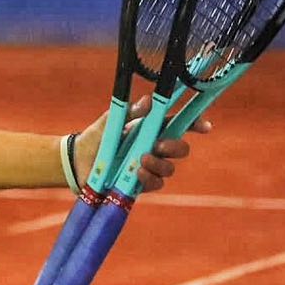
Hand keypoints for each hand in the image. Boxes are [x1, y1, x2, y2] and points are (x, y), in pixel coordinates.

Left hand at [74, 95, 211, 193]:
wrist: (79, 161)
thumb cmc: (96, 137)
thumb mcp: (110, 121)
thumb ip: (129, 112)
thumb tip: (149, 101)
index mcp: (149, 128)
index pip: (177, 124)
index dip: (194, 124)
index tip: (205, 126)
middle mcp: (153, 147)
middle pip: (180, 149)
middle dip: (175, 148)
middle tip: (159, 145)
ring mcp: (149, 166)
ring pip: (169, 169)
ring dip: (159, 164)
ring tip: (141, 160)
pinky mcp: (141, 183)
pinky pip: (156, 183)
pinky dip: (149, 178)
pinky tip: (137, 173)